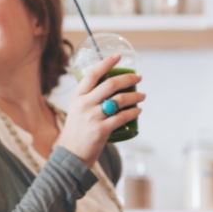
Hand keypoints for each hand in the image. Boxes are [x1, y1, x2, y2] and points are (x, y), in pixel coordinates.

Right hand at [54, 53, 144, 168]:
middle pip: (110, 84)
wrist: (70, 155)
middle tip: (138, 78)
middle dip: (128, 79)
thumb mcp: (76, 110)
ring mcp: (92, 117)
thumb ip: (89, 99)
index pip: (92, 74)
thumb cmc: (77, 131)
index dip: (106, 63)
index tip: (118, 56)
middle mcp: (84, 104)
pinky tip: (138, 110)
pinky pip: (122, 117)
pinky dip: (133, 112)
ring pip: (119, 100)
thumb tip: (111, 88)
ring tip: (142, 96)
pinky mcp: (101, 130)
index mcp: (77, 96)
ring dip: (134, 96)